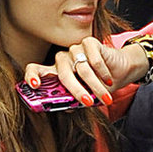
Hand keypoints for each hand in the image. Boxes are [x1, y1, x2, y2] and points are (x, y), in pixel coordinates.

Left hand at [23, 36, 149, 108]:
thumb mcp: (86, 97)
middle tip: (88, 102)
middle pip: (63, 74)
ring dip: (96, 87)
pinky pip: (94, 61)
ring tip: (106, 98)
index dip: (33, 76)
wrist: (119, 71)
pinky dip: (103, 74)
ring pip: (82, 70)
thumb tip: (66, 108)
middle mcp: (62, 59)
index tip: (35, 85)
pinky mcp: (89, 43)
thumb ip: (74, 102)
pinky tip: (109, 79)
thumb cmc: (99, 85)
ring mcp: (74, 50)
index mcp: (56, 72)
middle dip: (77, 91)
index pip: (36, 70)